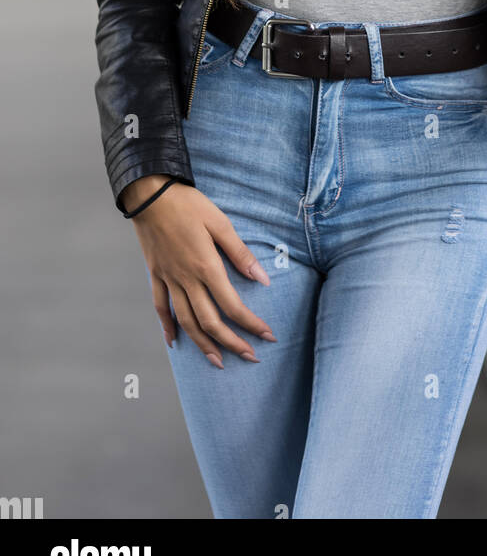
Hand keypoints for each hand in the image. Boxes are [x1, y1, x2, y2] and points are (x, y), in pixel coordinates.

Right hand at [125, 176, 276, 367]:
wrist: (149, 194)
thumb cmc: (188, 204)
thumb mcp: (220, 222)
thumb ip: (240, 253)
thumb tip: (262, 279)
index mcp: (206, 266)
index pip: (232, 305)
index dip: (251, 324)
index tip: (268, 336)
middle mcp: (186, 279)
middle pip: (210, 321)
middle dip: (232, 343)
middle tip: (251, 357)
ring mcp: (168, 279)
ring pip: (186, 321)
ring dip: (202, 344)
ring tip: (218, 361)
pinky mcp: (156, 274)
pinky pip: (160, 306)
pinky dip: (167, 326)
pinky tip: (174, 341)